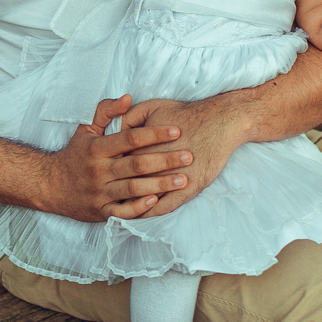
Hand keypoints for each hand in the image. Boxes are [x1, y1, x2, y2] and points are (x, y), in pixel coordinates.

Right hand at [47, 95, 192, 221]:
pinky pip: (122, 212)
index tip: (176, 130)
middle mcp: (98, 170)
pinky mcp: (100, 212)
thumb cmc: (75, 155)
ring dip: (160, 184)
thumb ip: (106, 111)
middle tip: (188, 156)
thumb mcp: (85, 129)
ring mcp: (99, 192)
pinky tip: (157, 201)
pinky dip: (139, 208)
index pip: (130, 138)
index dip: (154, 134)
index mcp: (97, 148)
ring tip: (183, 180)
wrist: (50, 186)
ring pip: (133, 188)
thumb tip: (128, 97)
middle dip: (165, 160)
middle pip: (136, 164)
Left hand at [115, 97, 245, 217]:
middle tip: (107, 194)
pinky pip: (164, 207)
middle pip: (128, 182)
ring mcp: (171, 179)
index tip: (103, 175)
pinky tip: (143, 214)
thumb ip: (129, 116)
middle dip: (116, 189)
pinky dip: (151, 212)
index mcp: (141, 146)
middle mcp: (154, 165)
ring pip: (144, 198)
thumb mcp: (152, 107)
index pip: (117, 163)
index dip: (109, 169)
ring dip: (131, 204)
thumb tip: (114, 128)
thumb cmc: (184, 114)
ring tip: (121, 208)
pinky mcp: (188, 189)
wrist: (218, 122)